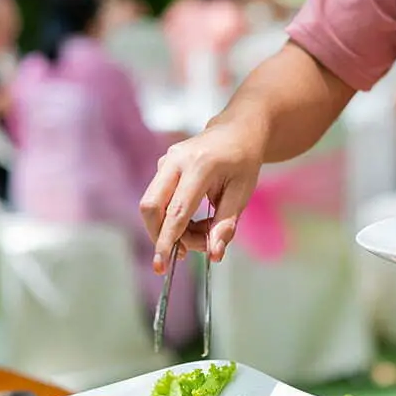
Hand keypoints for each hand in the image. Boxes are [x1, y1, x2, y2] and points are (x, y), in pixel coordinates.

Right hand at [139, 120, 263, 273]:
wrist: (237, 131)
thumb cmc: (243, 163)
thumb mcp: (243, 194)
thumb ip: (226, 224)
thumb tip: (214, 254)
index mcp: (200, 165)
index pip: (177, 210)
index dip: (168, 240)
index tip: (161, 264)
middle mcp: (176, 160)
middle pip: (151, 206)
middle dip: (160, 235)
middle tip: (184, 254)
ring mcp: (166, 161)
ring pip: (152, 205)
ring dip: (169, 229)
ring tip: (199, 236)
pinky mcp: (163, 166)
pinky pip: (158, 199)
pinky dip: (170, 218)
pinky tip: (193, 223)